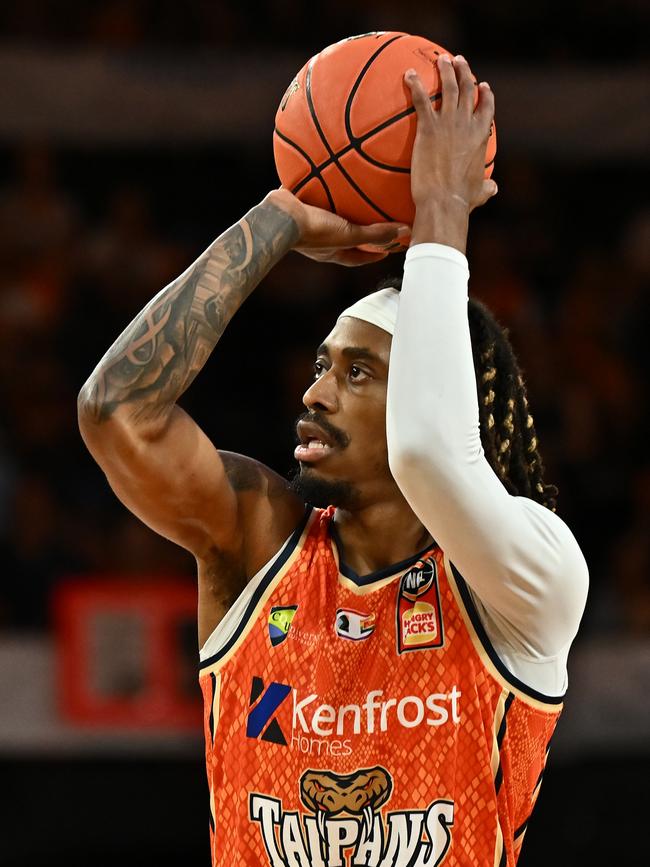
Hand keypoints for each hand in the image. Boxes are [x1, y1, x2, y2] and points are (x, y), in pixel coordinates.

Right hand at [267, 188, 408, 266]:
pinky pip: (314, 194)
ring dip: (341, 206)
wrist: (280, 216)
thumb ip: (375, 234)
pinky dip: (322, 185)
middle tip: (374, 221)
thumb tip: (404, 231)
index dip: (373, 255)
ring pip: (330, 215)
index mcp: (332, 251)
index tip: (387, 250)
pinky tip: (329, 169)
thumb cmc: (313, 231)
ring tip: (353, 192)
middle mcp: (320, 240)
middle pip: (344, 237)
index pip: (358, 258)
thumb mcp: (349, 234)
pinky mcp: (298, 205)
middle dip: (358, 230)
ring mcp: (307, 223)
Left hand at [405, 56, 496, 249]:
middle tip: (458, 61)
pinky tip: (409, 74)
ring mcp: (448, 123)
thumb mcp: (479, 193)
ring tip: (441, 59)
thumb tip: (494, 188)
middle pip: (468, 88)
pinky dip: (415, 84)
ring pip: (449, 86)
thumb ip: (487, 187)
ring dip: (445, 69)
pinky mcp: (429, 127)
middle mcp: (467, 123)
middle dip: (465, 71)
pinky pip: (421, 99)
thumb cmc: (461, 201)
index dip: (485, 94)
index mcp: (480, 136)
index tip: (482, 85)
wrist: (444, 201)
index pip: (486, 107)